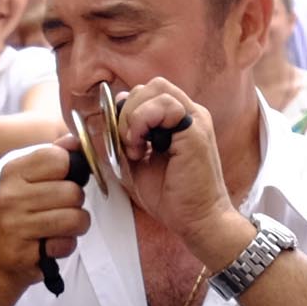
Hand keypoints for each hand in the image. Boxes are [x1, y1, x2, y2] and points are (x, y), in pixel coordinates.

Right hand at [0, 143, 89, 288]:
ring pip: (75, 218)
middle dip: (76, 203)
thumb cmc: (19, 214)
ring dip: (76, 226)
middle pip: (73, 191)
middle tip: (60, 210)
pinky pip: (67, 244)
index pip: (59, 159)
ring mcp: (16, 224)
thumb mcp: (29, 180)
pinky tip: (51, 244)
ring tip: (60, 227)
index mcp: (13, 171)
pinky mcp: (24, 251)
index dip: (72, 171)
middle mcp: (11, 195)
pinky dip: (65, 246)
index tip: (64, 181)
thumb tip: (75, 139)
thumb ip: (54, 156)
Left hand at [110, 75, 243, 261]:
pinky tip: (142, 147)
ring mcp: (195, 119)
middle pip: (151, 86)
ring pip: (157, 88)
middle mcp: (189, 115)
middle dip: (129, 110)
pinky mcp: (196, 130)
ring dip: (134, 116)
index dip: (127, 110)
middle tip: (127, 143)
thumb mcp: (137, 162)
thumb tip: (110, 116)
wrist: (196, 220)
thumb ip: (127, 137)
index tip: (122, 140)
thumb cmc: (172, 197)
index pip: (147, 94)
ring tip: (135, 147)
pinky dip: (143, 121)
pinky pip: (165, 105)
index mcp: (178, 121)